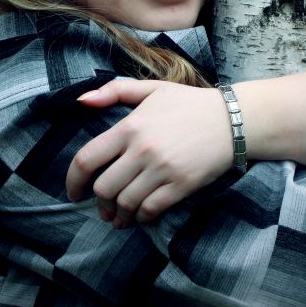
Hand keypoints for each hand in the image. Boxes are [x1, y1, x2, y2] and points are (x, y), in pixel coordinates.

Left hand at [66, 80, 233, 226]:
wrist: (232, 120)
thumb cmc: (189, 103)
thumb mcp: (152, 89)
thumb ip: (114, 91)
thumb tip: (81, 101)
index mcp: (130, 126)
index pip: (87, 159)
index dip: (73, 180)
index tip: (73, 191)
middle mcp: (143, 150)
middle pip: (104, 188)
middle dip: (98, 202)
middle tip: (101, 206)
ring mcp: (162, 169)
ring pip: (125, 203)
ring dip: (117, 214)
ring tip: (117, 216)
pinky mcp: (181, 185)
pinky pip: (150, 210)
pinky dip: (140, 217)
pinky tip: (139, 215)